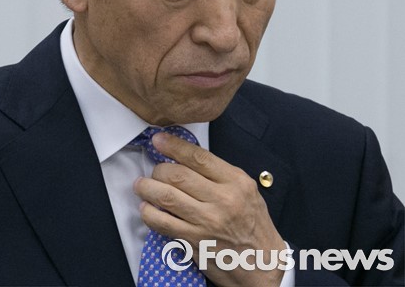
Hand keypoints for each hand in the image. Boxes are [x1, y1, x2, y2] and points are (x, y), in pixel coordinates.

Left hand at [133, 132, 286, 286]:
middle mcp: (223, 200)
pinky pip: (162, 222)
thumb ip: (218, 174)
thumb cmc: (253, 226)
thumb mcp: (246, 191)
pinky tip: (146, 208)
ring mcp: (208, 222)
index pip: (198, 157)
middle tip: (153, 171)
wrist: (263, 265)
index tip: (158, 140)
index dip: (173, 146)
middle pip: (177, 175)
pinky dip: (148, 213)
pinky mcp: (194, 241)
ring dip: (147, 188)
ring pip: (166, 196)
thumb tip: (184, 157)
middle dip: (158, 169)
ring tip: (141, 185)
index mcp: (236, 182)